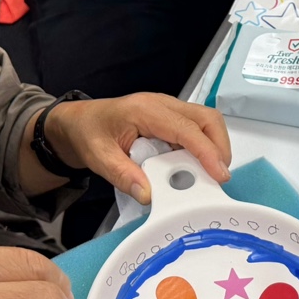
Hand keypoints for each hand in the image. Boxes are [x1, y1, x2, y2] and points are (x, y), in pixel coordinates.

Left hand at [47, 93, 231, 202]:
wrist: (79, 122)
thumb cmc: (88, 133)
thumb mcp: (98, 157)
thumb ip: (123, 175)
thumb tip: (149, 195)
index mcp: (145, 110)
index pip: (186, 128)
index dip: (207, 151)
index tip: (219, 174)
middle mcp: (162, 104)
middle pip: (206, 118)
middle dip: (220, 146)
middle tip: (219, 176)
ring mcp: (169, 108)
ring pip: (206, 121)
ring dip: (214, 147)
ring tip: (210, 174)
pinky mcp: (171, 117)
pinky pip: (196, 129)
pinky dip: (203, 147)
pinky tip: (195, 168)